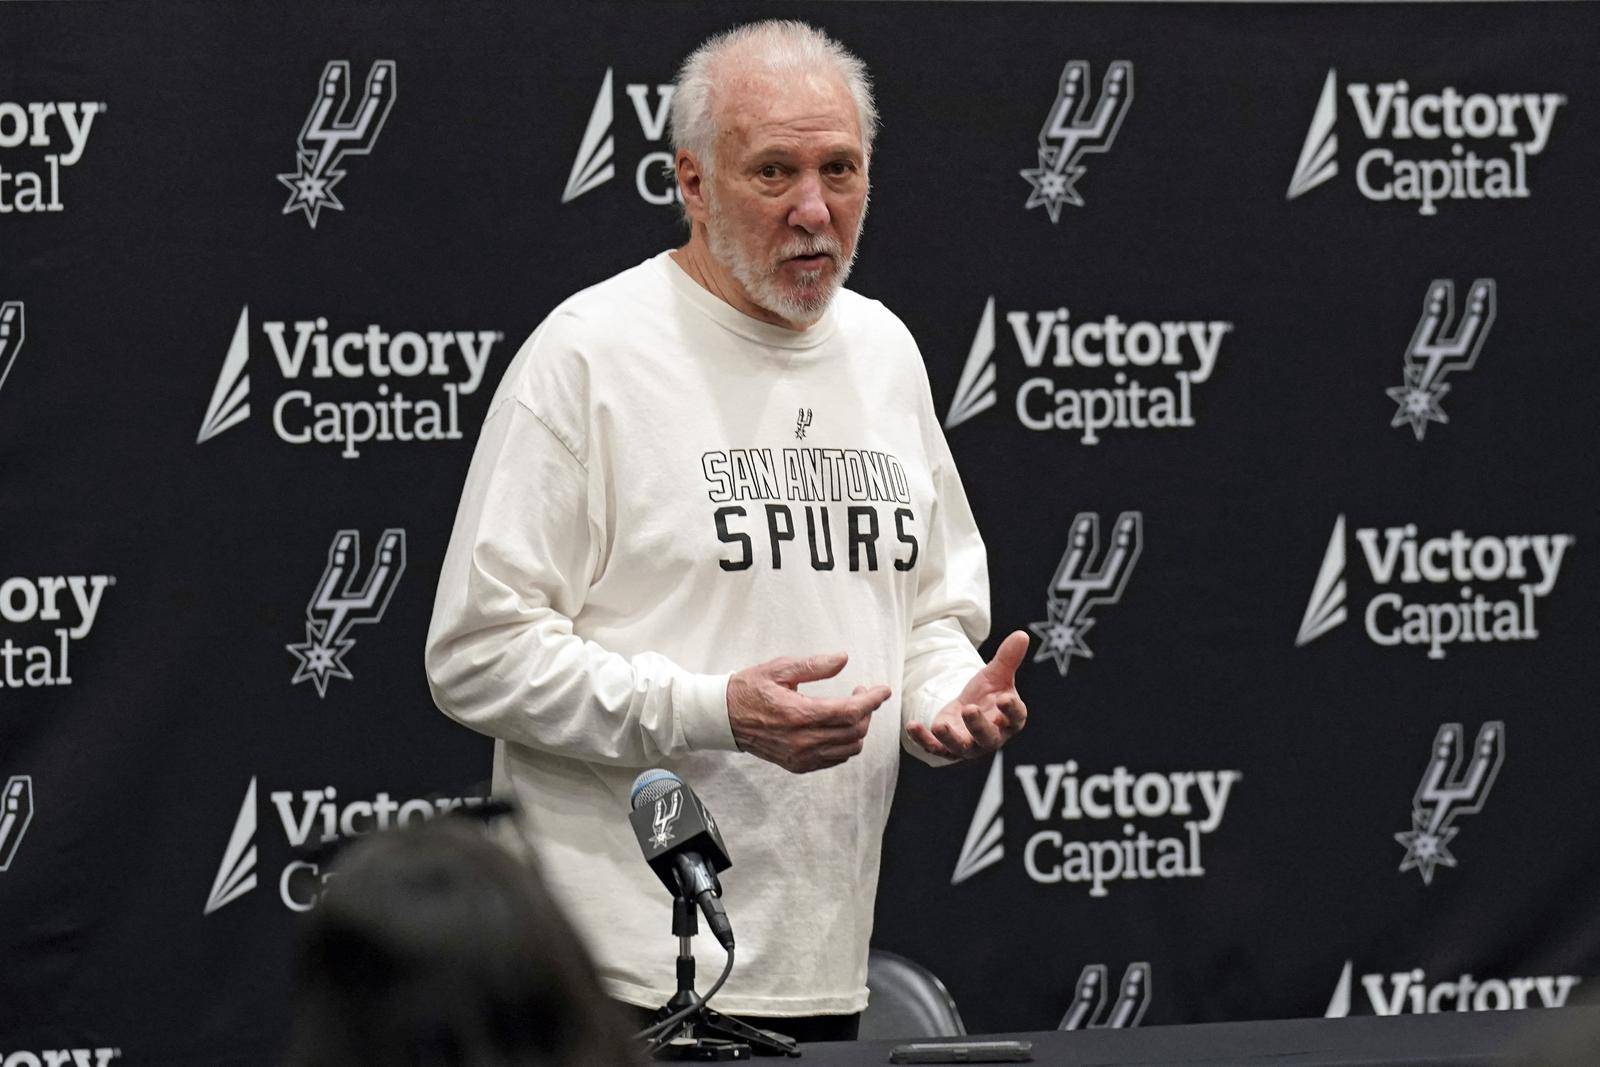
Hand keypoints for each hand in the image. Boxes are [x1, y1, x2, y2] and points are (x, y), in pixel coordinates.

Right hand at [726, 653, 891, 773]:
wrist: (723, 717)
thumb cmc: (750, 689)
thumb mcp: (779, 669)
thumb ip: (813, 666)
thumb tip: (843, 659)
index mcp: (800, 714)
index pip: (850, 711)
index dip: (872, 700)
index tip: (882, 690)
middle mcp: (803, 740)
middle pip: (855, 731)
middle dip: (867, 711)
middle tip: (862, 693)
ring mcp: (801, 756)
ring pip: (849, 748)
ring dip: (858, 728)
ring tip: (851, 709)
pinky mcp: (798, 765)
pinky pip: (835, 759)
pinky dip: (845, 744)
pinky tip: (838, 727)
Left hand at [906, 631, 1029, 759]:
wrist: (969, 709)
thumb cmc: (988, 693)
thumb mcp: (996, 674)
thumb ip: (1008, 658)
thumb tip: (1022, 634)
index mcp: (1010, 720)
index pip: (1015, 717)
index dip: (1011, 709)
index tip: (1005, 698)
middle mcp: (992, 737)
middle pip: (988, 737)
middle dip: (978, 725)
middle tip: (970, 709)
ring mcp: (969, 746)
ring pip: (960, 747)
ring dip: (950, 738)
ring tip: (939, 724)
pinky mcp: (947, 748)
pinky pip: (934, 748)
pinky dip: (922, 740)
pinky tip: (912, 726)